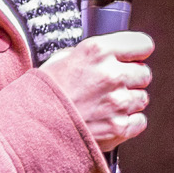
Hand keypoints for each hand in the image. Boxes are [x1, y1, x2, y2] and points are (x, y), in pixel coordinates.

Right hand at [39, 29, 151, 152]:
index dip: (137, 53)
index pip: (143, 44)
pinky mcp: (119, 127)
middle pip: (144, 73)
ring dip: (128, 102)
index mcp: (97, 51)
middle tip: (110, 87)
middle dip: (131, 79)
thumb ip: (91, 55)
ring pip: (142, 98)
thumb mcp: (61, 59)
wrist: (29, 127)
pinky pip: (139, 121)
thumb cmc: (43, 93)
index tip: (132, 58)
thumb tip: (110, 54)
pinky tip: (108, 121)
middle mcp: (111, 74)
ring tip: (104, 106)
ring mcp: (118, 102)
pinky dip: (128, 123)